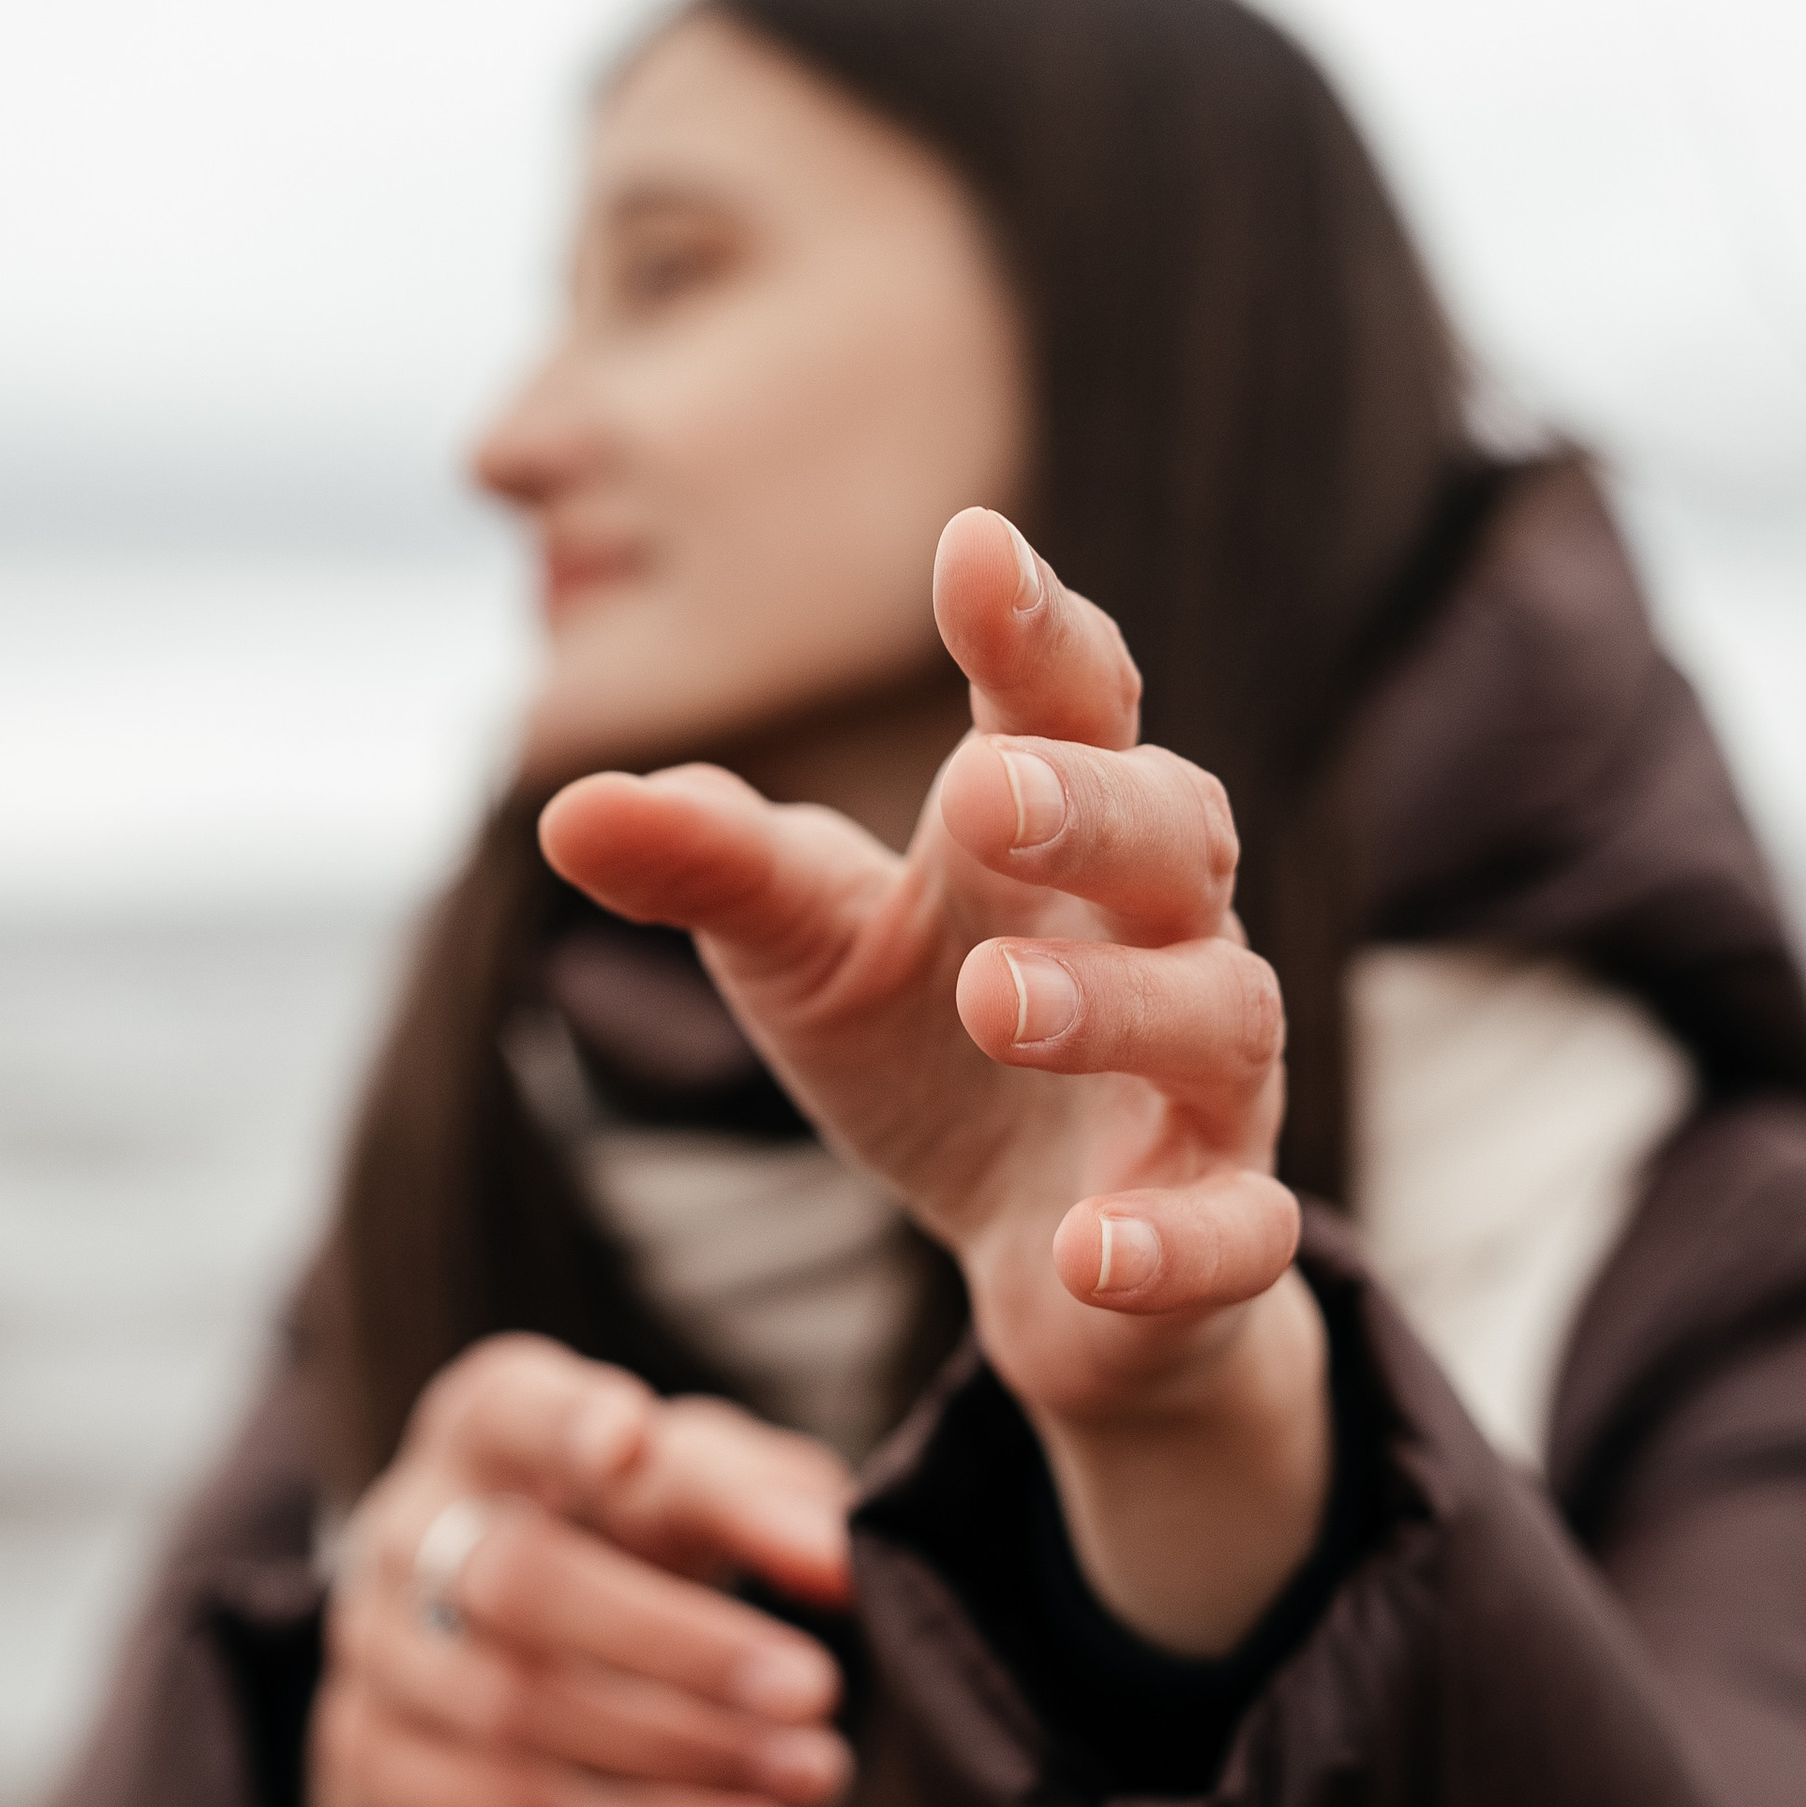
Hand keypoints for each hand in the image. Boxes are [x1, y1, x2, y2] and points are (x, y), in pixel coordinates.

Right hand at [308, 1334, 853, 1806]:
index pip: (508, 1406)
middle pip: (521, 1578)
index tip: (634, 1442)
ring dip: (686, 1753)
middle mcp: (406, 1524)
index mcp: (484, 1424)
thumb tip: (849, 1561)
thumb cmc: (615, 1536)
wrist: (476, 1668)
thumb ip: (769, 1501)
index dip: (562, 1423)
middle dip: (678, 1641)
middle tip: (818, 1687)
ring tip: (817, 1775)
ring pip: (517, 1711)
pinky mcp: (372, 1767)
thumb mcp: (685, 1490)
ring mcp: (372, 1651)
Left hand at [538, 513, 1329, 1653]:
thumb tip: (566, 808)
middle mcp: (1162, 928)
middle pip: (1174, 831)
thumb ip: (709, 863)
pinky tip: (1090, 1251)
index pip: (1069, 701)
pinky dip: (1179, 1240)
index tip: (975, 549)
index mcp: (1059, 827)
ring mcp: (1211, 1077)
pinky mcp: (1222, 1221)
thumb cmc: (926, 1044)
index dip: (1035, 627)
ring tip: (995, 1002)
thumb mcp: (800, 942)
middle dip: (1089, 809)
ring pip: (1218, 1014)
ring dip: (1119, 1005)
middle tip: (985, 794)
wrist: (1037, 1257)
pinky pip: (1239, 1227)